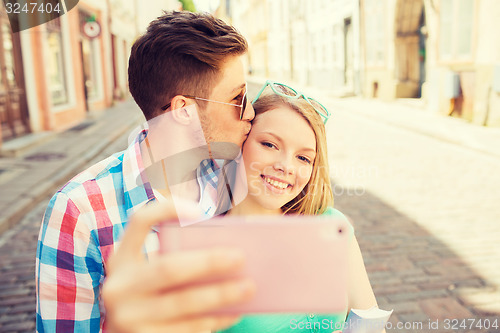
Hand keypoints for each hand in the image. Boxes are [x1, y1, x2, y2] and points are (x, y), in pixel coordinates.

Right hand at [102, 201, 255, 332]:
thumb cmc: (149, 297)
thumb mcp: (148, 275)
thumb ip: (174, 260)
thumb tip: (225, 252)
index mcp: (121, 260)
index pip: (139, 222)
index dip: (167, 210)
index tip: (199, 210)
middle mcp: (119, 287)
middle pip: (169, 268)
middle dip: (209, 262)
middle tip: (240, 257)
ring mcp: (128, 317)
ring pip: (184, 302)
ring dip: (221, 294)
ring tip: (249, 287)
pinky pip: (188, 329)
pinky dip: (215, 319)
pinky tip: (234, 312)